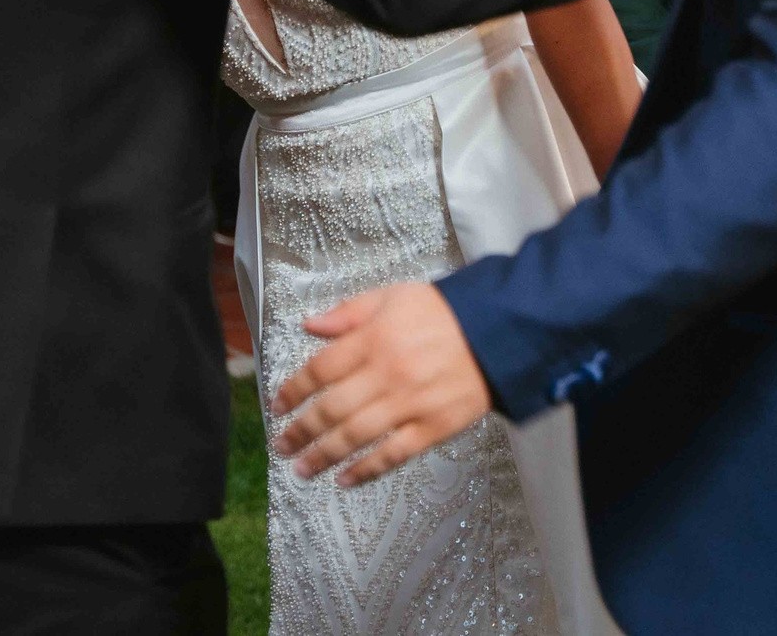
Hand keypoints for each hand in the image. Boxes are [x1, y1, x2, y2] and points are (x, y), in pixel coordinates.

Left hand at [269, 283, 489, 486]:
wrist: (499, 331)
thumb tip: (308, 326)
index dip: (294, 389)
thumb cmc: (443, 311)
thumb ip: (348, 313)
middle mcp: (387, 374)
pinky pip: (394, 454)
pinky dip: (367, 470)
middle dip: (301, 431)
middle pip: (332, 409)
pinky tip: (345, 480)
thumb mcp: (391, 296)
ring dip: (324, 456)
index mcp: (374, 339)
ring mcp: (410, 404)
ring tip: (302, 469)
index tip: (277, 404)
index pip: (321, 369)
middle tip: (282, 445)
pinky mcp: (433, 427)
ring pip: (357, 436)